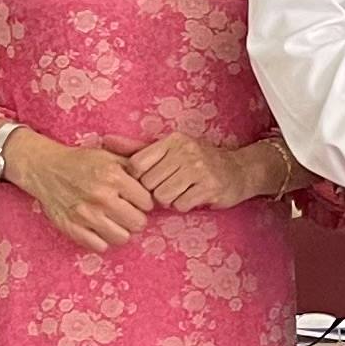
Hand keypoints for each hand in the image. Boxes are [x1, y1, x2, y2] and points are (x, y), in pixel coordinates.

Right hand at [5, 130, 152, 252]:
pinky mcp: (72, 228)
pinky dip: (102, 240)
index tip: (136, 200)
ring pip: (122, 238)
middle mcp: (101, 197)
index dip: (144, 202)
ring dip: (121, 231)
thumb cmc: (82, 162)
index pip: (148, 203)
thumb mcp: (110, 155)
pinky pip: (100, 246)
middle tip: (127, 212)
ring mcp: (86, 215)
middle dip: (136, 218)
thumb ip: (135, 165)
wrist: (45, 169)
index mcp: (114, 177)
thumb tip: (158, 178)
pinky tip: (99, 228)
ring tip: (114, 221)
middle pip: (138, 224)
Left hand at [126, 134, 289, 212]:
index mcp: (172, 141)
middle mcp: (185, 151)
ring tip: (182, 191)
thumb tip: (105, 140)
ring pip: (164, 197)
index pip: (137, 165)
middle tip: (171, 186)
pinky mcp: (209, 186)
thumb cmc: (198, 161)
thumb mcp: (168, 149)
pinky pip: (181, 205)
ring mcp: (199, 169)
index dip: (141, 178)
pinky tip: (193, 197)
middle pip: (149, 184)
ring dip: (170, 200)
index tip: (153, 178)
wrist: (239, 170)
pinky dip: (184, 205)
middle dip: (156, 191)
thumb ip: (136, 148)